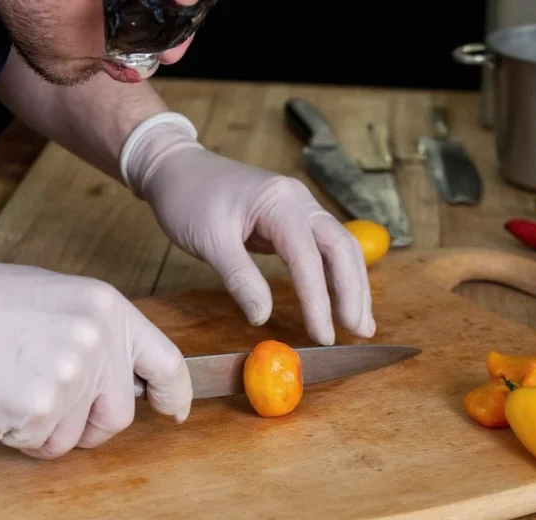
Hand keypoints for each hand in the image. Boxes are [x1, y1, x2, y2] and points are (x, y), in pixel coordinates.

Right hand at [0, 252, 191, 459]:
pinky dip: (21, 435)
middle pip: (119, 415)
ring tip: (15, 388)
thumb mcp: (59, 298)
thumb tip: (121, 375)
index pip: (165, 362)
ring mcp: (70, 379)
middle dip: (92, 424)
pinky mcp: (38, 412)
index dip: (174, 394)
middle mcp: (98, 344)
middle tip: (54, 405)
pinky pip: (42, 445)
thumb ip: (98, 335)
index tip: (173, 411)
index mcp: (108, 309)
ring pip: (77, 437)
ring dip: (50, 429)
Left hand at [120, 113, 375, 345]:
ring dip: (352, 285)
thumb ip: (239, 278)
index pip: (308, 257)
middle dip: (353, 292)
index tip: (324, 336)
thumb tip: (263, 318)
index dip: (318, 300)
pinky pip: (323, 248)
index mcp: (279, 202)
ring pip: (339, 247)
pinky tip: (339, 300)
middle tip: (359, 333)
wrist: (176, 169)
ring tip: (359, 325)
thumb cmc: (188, 199)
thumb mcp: (208, 241)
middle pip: (341, 248)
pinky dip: (335, 275)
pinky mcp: (291, 219)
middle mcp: (298, 201)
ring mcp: (298, 207)